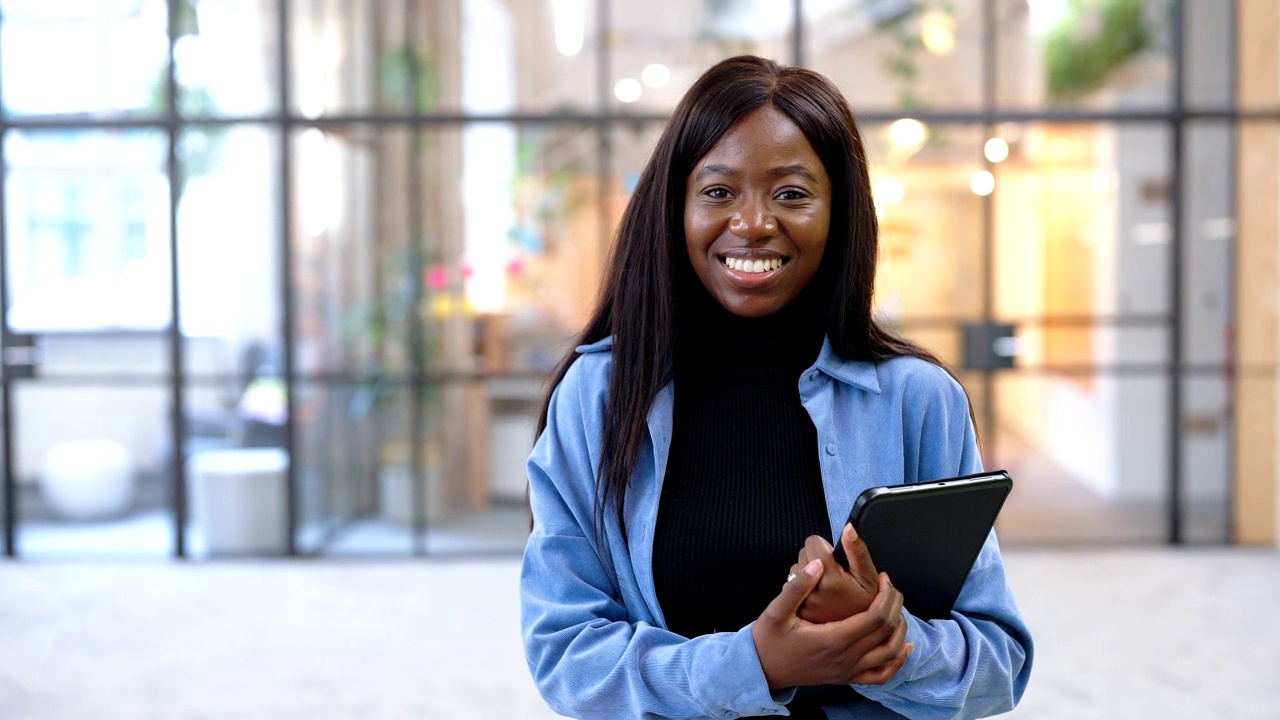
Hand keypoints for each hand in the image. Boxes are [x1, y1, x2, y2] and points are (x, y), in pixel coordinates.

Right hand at [752, 560, 913, 688]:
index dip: (885, 595)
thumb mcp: (776, 610)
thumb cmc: (769, 640)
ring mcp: (848, 671)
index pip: (875, 617)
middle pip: (886, 631)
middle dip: (895, 605)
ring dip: (900, 628)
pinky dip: (898, 661)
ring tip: (896, 607)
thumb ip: (797, 587)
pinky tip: (904, 647)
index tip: (883, 578)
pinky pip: (881, 675)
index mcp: (833, 639)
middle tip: (890, 586)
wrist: (762, 670)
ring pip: (889, 652)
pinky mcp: (846, 678)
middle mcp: (845, 658)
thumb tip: (817, 564)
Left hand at [795, 523, 877, 623]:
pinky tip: (816, 598)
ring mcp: (802, 601)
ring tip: (825, 589)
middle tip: (832, 576)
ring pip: (796, 570)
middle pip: (803, 554)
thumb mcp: (868, 578)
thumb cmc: (864, 605)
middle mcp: (812, 590)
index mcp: (830, 578)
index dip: (825, 547)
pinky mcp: (795, 610)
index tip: (834, 559)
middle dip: (816, 560)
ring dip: (808, 575)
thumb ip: (857, 550)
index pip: (813, 541)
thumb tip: (848, 528)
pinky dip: (801, 589)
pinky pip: (790, 587)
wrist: (854, 639)